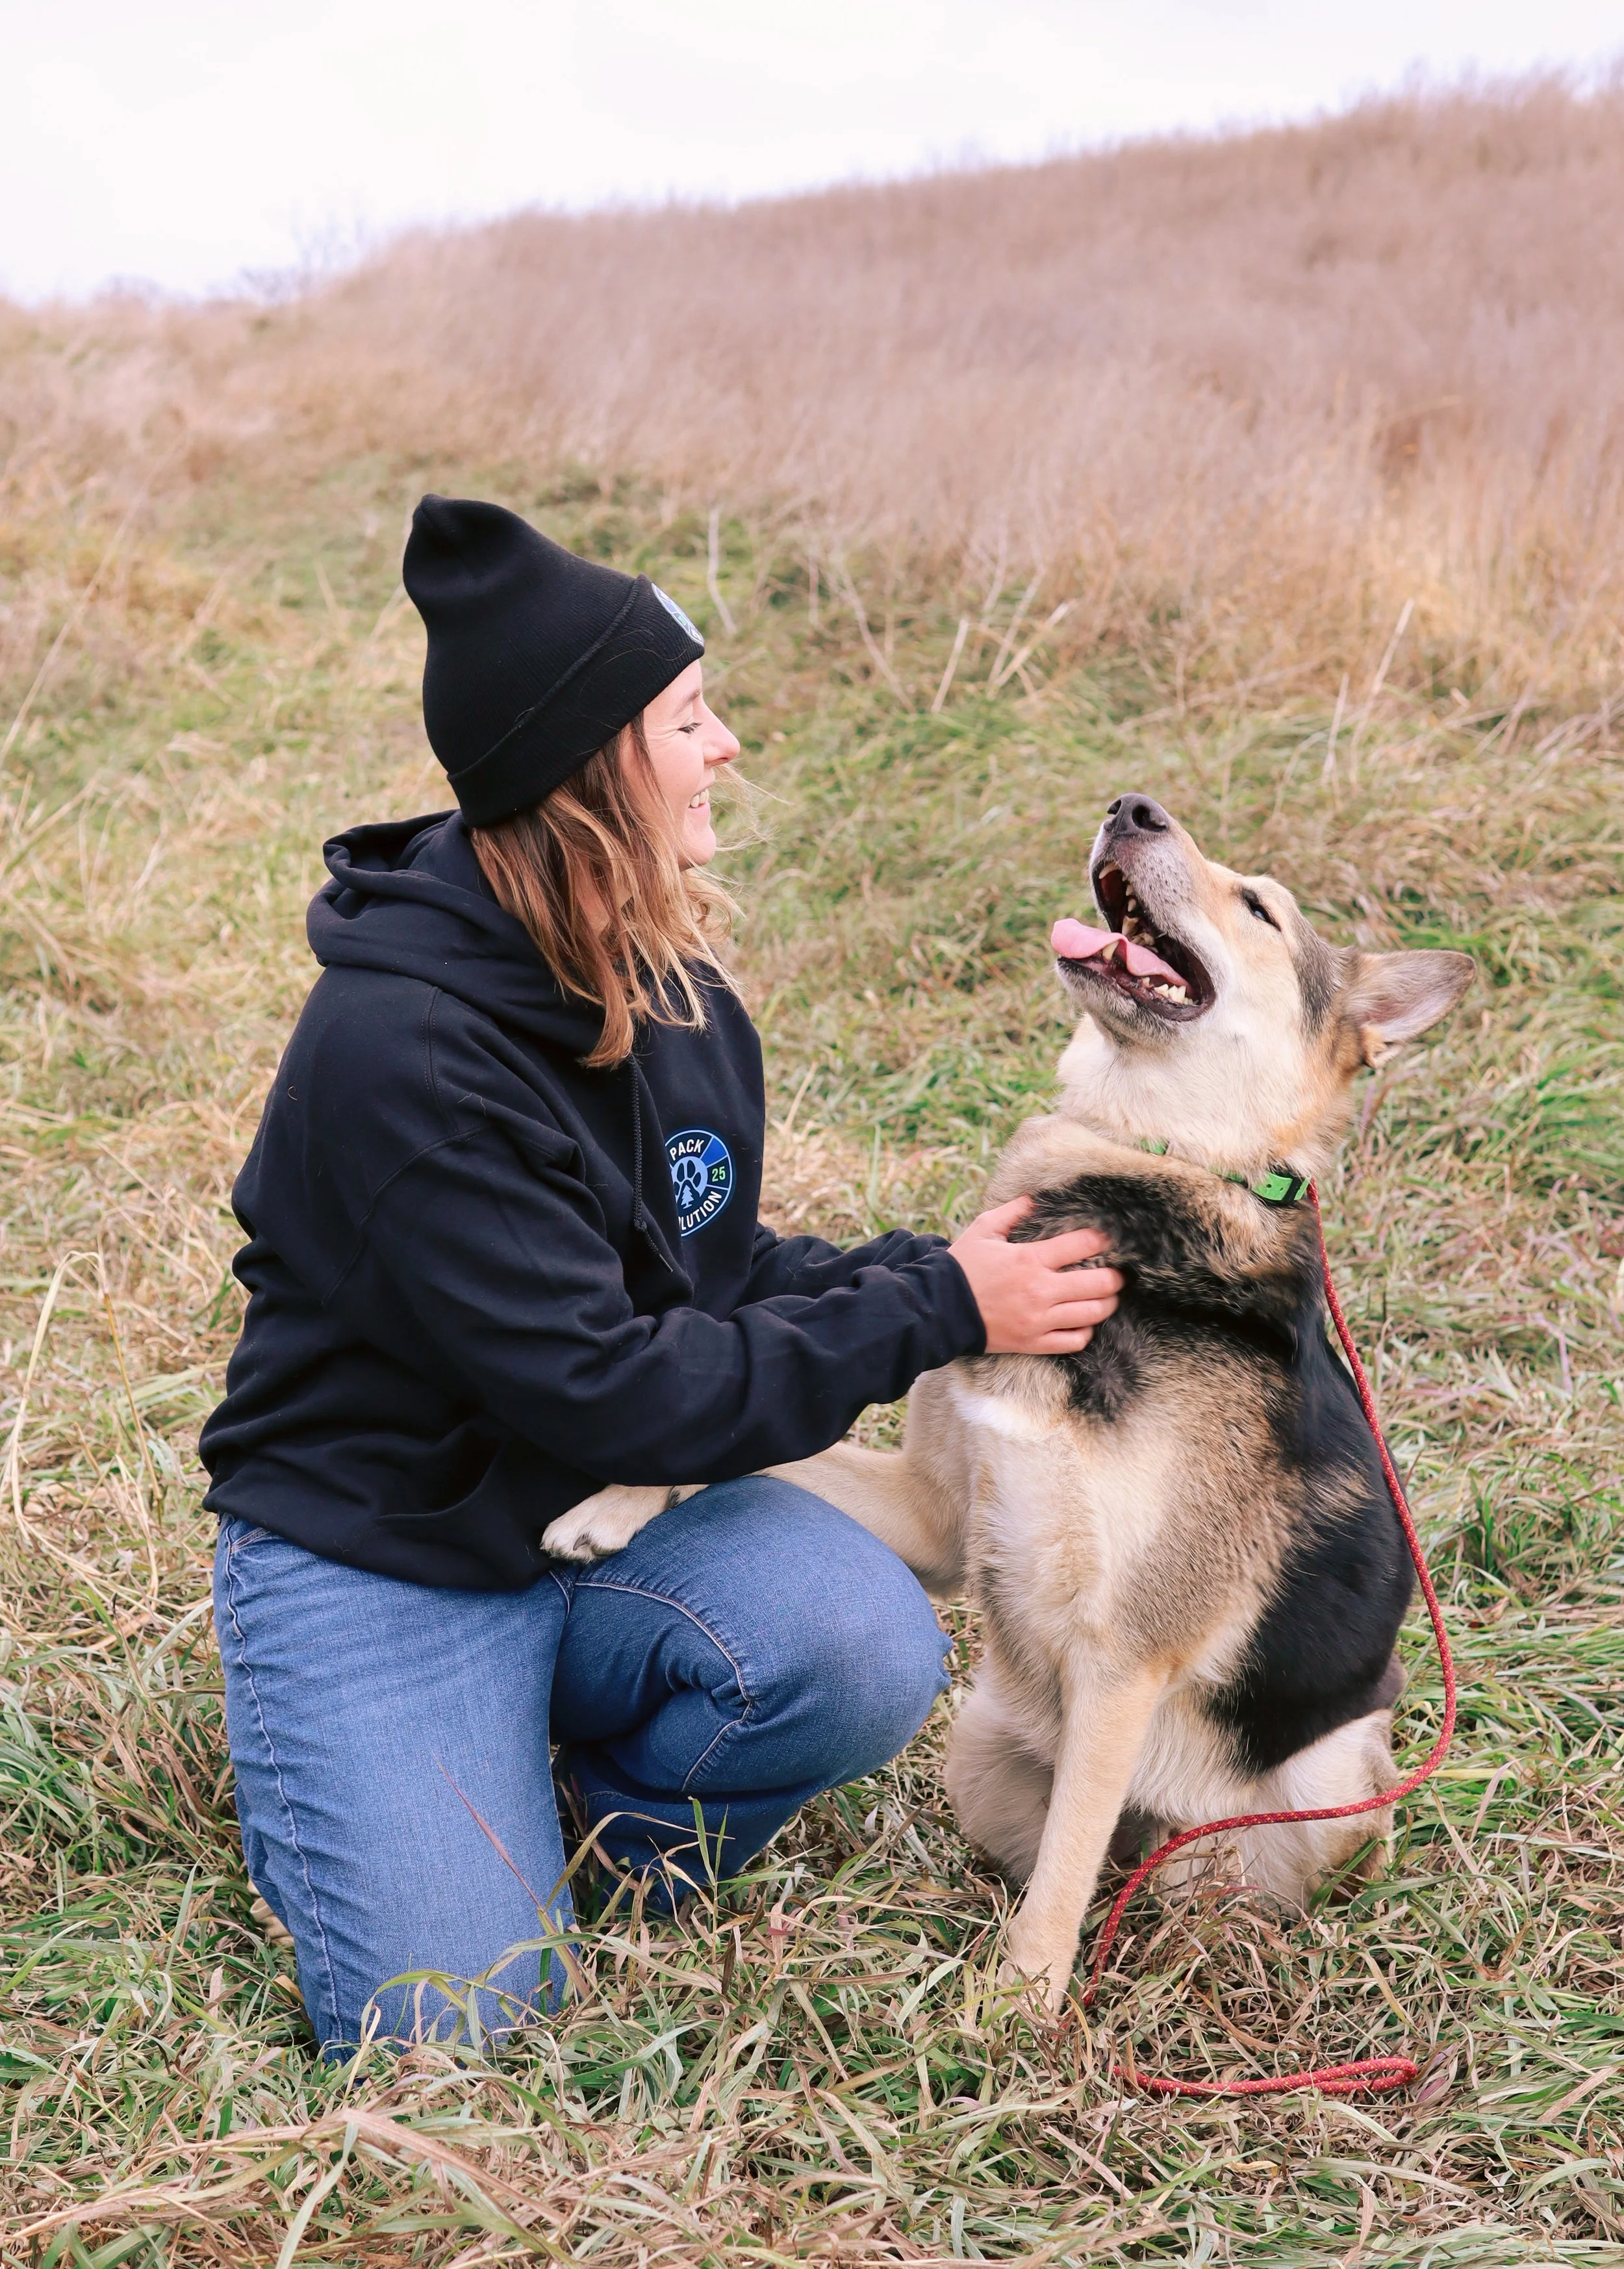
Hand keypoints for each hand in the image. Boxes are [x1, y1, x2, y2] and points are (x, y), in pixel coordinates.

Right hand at [948, 1197, 1121, 1355]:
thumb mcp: (983, 1230)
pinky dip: (1085, 1331)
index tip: (1110, 1238)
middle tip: (1118, 1272)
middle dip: (1116, 1276)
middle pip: (1099, 1284)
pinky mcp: (1034, 1342)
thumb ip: (1012, 1211)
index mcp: (1029, 1259)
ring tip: (1107, 1296)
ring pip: (1093, 1313)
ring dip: (1106, 1303)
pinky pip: (1074, 1341)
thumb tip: (1035, 1198)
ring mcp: (1039, 1320)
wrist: (939, 1309)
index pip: (1082, 1245)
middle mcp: (1040, 1290)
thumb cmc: (962, 1267)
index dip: (1103, 1239)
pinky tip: (1083, 1322)